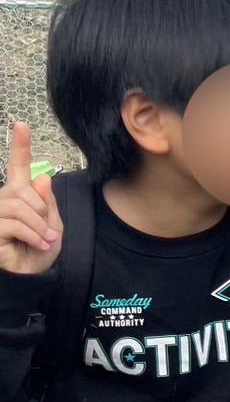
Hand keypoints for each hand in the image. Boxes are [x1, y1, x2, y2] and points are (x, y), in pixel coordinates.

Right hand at [0, 123, 63, 274]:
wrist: (33, 276)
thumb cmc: (40, 250)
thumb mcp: (52, 225)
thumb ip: (47, 202)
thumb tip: (41, 176)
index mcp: (19, 195)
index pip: (18, 167)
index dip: (20, 146)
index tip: (21, 125)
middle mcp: (2, 201)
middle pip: (22, 191)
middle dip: (42, 211)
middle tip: (48, 231)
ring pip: (18, 206)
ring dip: (38, 225)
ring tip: (44, 240)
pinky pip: (14, 223)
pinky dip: (32, 235)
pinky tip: (37, 244)